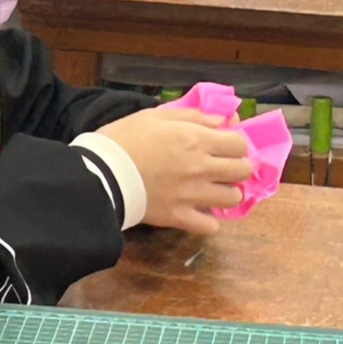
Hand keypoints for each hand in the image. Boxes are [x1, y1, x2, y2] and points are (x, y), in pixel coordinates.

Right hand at [96, 107, 251, 234]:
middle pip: (243, 171)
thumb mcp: (156, 116)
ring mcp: (193, 195)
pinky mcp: (179, 217)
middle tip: (222, 168)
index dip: (236, 144)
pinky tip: (200, 213)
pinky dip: (209, 221)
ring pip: (232, 198)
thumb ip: (193, 116)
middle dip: (237, 167)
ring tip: (211, 190)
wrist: (99, 172)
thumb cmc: (124, 139)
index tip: (225, 146)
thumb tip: (223, 122)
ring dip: (226, 192)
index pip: (239, 144)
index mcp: (196, 139)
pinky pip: (210, 227)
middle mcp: (202, 168)